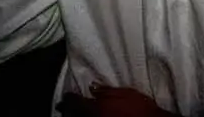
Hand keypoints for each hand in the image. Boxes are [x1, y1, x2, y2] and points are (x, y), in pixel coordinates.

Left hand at [57, 85, 176, 116]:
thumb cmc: (140, 107)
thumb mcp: (125, 93)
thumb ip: (106, 91)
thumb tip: (92, 88)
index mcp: (97, 108)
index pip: (76, 103)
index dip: (70, 98)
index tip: (66, 95)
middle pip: (75, 116)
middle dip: (68, 110)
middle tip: (63, 106)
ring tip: (71, 113)